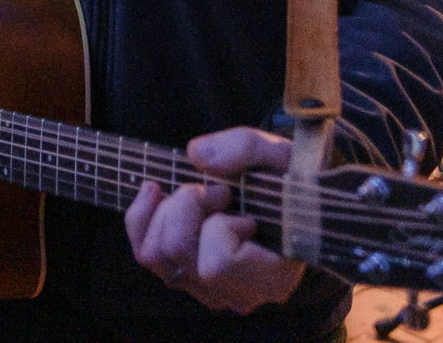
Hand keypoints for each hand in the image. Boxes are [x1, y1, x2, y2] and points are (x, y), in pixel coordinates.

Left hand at [124, 127, 304, 313]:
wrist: (299, 201)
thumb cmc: (295, 183)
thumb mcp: (285, 156)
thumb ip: (247, 148)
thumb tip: (195, 154)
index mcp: (272, 278)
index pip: (217, 264)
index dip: (217, 224)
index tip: (235, 200)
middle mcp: (238, 295)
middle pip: (177, 252)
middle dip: (185, 205)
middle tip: (215, 189)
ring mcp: (209, 291)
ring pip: (153, 255)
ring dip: (165, 210)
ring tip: (195, 193)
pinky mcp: (188, 278)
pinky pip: (145, 253)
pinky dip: (142, 217)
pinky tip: (155, 191)